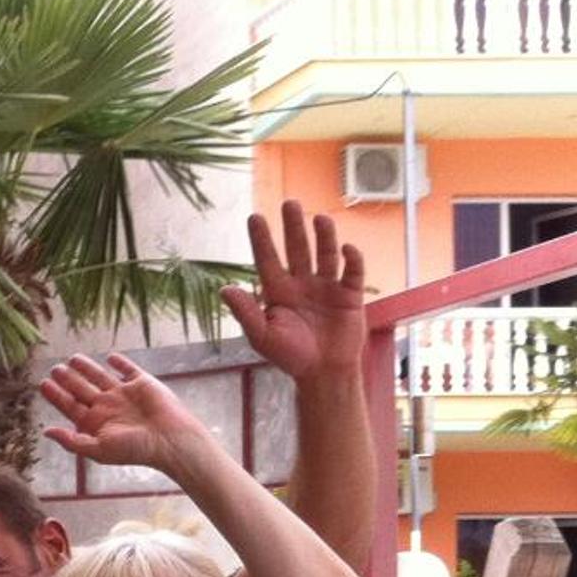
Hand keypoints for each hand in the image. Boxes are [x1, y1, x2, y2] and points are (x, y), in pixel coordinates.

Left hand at [38, 354, 212, 475]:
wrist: (169, 440)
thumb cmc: (134, 450)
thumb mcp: (98, 449)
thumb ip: (72, 441)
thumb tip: (46, 432)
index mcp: (96, 423)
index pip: (70, 406)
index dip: (56, 395)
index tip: (43, 383)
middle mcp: (108, 407)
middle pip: (82, 389)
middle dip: (68, 379)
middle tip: (54, 368)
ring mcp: (124, 394)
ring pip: (101, 377)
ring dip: (86, 368)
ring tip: (72, 359)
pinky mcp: (142, 383)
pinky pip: (128, 370)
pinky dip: (120, 363)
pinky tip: (109, 358)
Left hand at [222, 202, 366, 388]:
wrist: (323, 373)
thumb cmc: (290, 355)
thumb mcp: (262, 336)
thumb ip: (245, 312)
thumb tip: (225, 289)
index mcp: (278, 292)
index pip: (267, 259)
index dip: (262, 239)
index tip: (255, 217)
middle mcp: (301, 283)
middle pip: (297, 249)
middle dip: (293, 227)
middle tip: (289, 203)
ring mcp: (326, 287)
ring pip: (325, 254)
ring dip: (323, 236)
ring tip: (319, 218)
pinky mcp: (349, 295)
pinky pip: (351, 272)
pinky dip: (351, 259)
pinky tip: (347, 247)